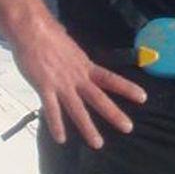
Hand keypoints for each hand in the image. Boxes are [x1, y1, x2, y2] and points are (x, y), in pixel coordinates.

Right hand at [11, 19, 145, 148]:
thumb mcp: (70, 48)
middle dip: (114, 114)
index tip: (143, 97)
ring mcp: (61, 83)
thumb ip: (75, 61)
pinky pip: (51, 109)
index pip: (110, 79)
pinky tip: (61, 139)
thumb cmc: (48, 35)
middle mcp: (77, 77)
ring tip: (97, 143)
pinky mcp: (44, 87)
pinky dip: (56, 125)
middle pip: (99, 98)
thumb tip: (77, 61)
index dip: (127, 88)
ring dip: (88, 127)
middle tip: (128, 128)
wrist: (31, 30)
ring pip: (78, 109)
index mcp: (85, 66)